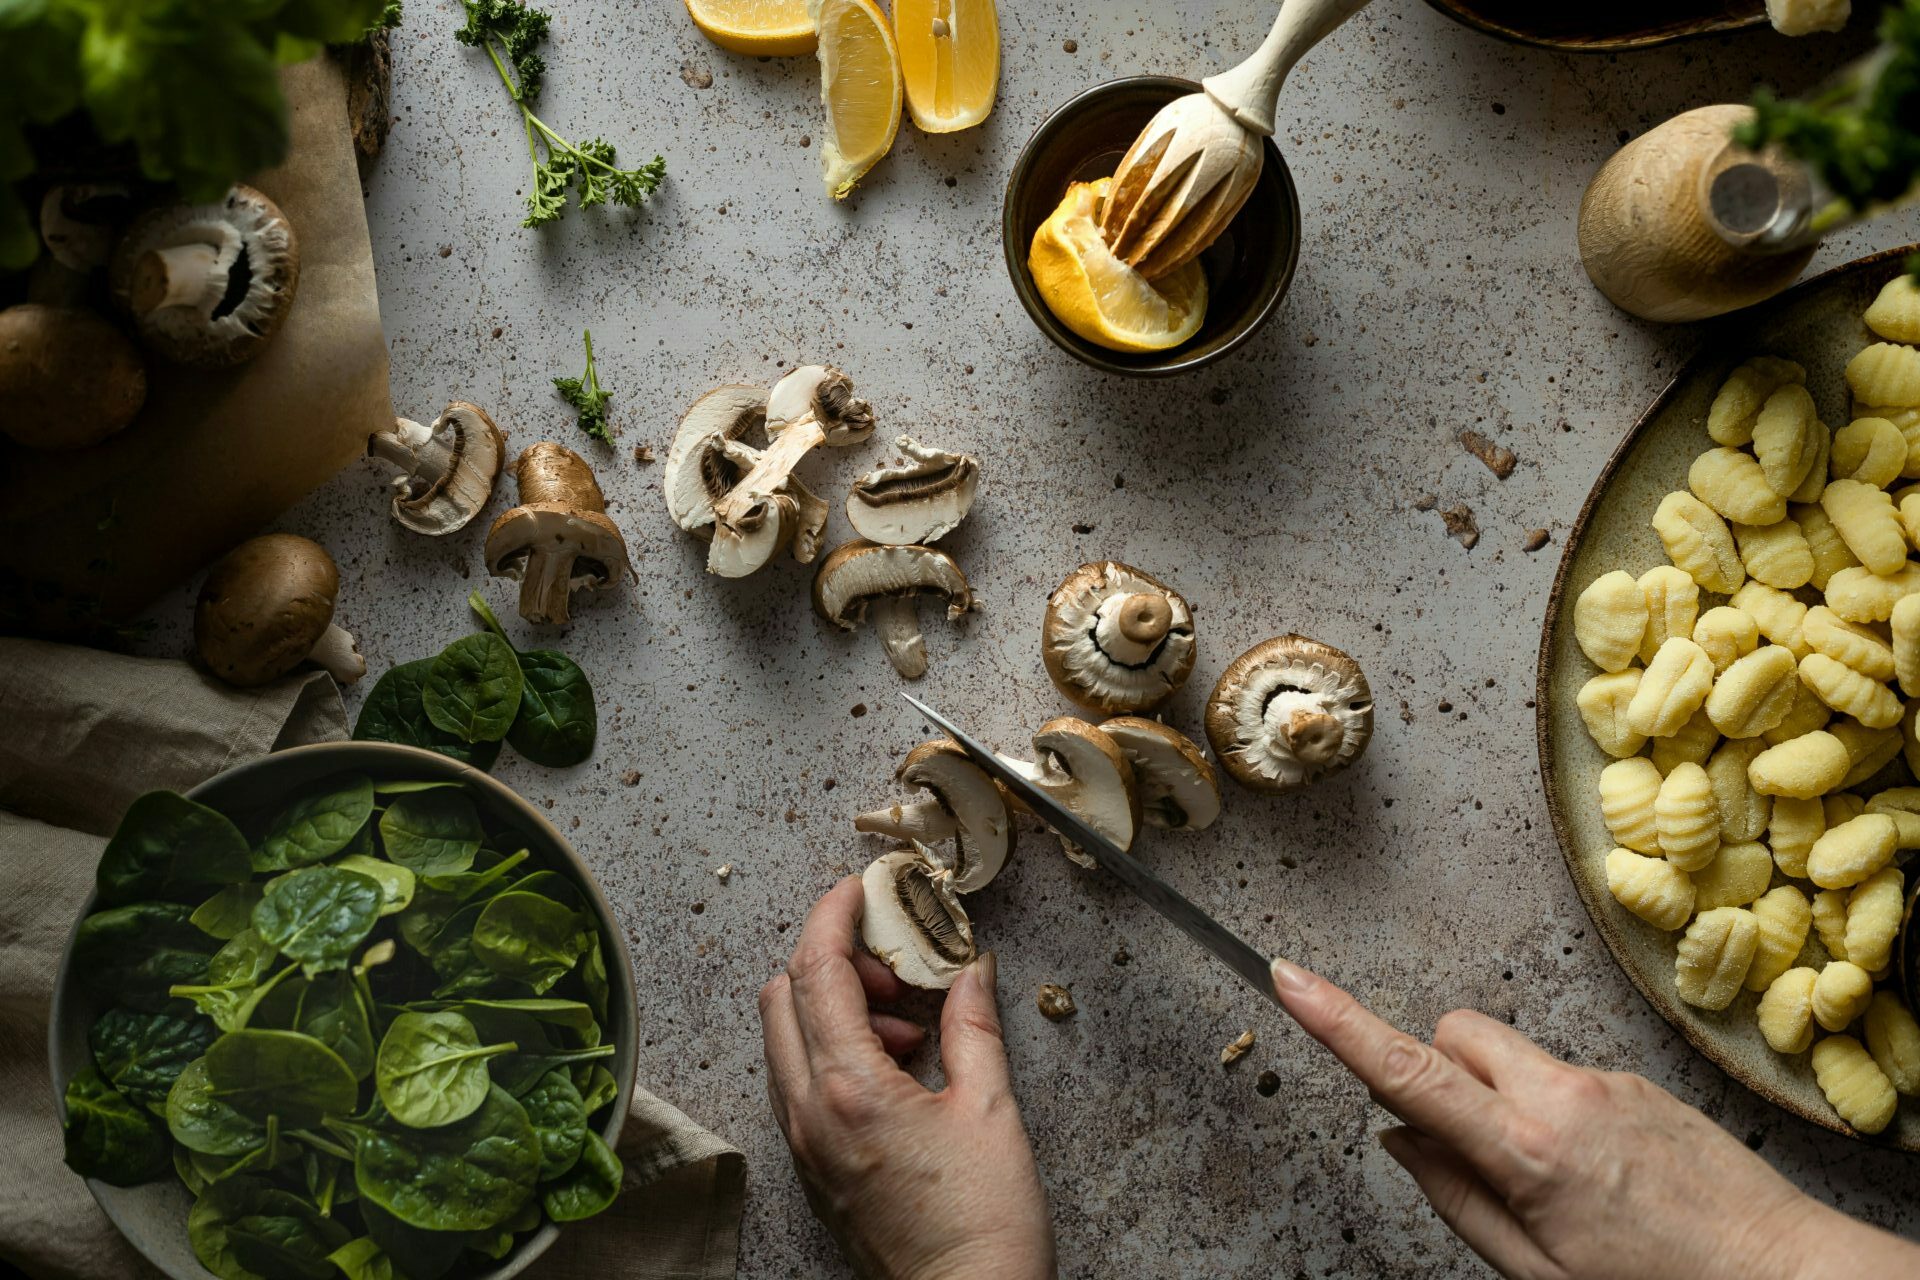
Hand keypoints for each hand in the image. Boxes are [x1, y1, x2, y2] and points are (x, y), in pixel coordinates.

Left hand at [759, 878, 1056, 1279]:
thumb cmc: (983, 1225)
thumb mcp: (991, 1111)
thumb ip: (973, 1027)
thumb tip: (971, 971)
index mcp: (849, 1089)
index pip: (816, 970)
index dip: (834, 915)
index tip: (858, 889)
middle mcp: (808, 1113)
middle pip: (782, 996)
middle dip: (831, 960)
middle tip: (895, 967)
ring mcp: (803, 1144)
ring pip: (785, 1040)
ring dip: (833, 1008)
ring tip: (909, 1029)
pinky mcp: (811, 1169)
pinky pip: (799, 1083)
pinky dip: (833, 1052)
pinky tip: (895, 1068)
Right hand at [1269, 958, 1919, 1279]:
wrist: (1782, 1273)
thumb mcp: (1537, 1273)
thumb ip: (1456, 1199)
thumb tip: (1399, 1140)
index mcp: (1525, 1151)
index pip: (1408, 1072)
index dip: (1336, 1022)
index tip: (1288, 978)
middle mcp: (1562, 1096)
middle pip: (1456, 1033)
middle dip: (1438, 1069)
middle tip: (1466, 1144)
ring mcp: (1606, 1079)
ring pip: (1510, 1053)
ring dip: (1499, 1093)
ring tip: (1548, 1175)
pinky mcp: (1639, 1079)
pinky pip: (1563, 1073)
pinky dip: (1552, 1107)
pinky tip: (1596, 1174)